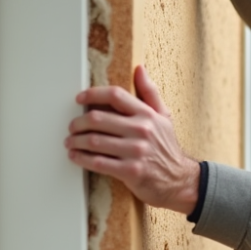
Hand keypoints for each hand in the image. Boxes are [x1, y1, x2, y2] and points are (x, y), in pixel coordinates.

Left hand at [66, 65, 201, 214]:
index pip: (115, 96)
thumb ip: (150, 92)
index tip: (79, 98)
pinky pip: (98, 162)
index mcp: (147, 115)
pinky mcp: (130, 171)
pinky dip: (82, 159)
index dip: (93, 94)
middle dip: (78, 122)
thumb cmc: (167, 148)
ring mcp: (135, 151)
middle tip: (72, 126)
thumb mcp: (164, 117)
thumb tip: (140, 69)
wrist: (180, 180)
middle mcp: (141, 130)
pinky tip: (76, 156)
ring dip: (76, 141)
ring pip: (94, 141)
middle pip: (98, 119)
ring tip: (70, 142)